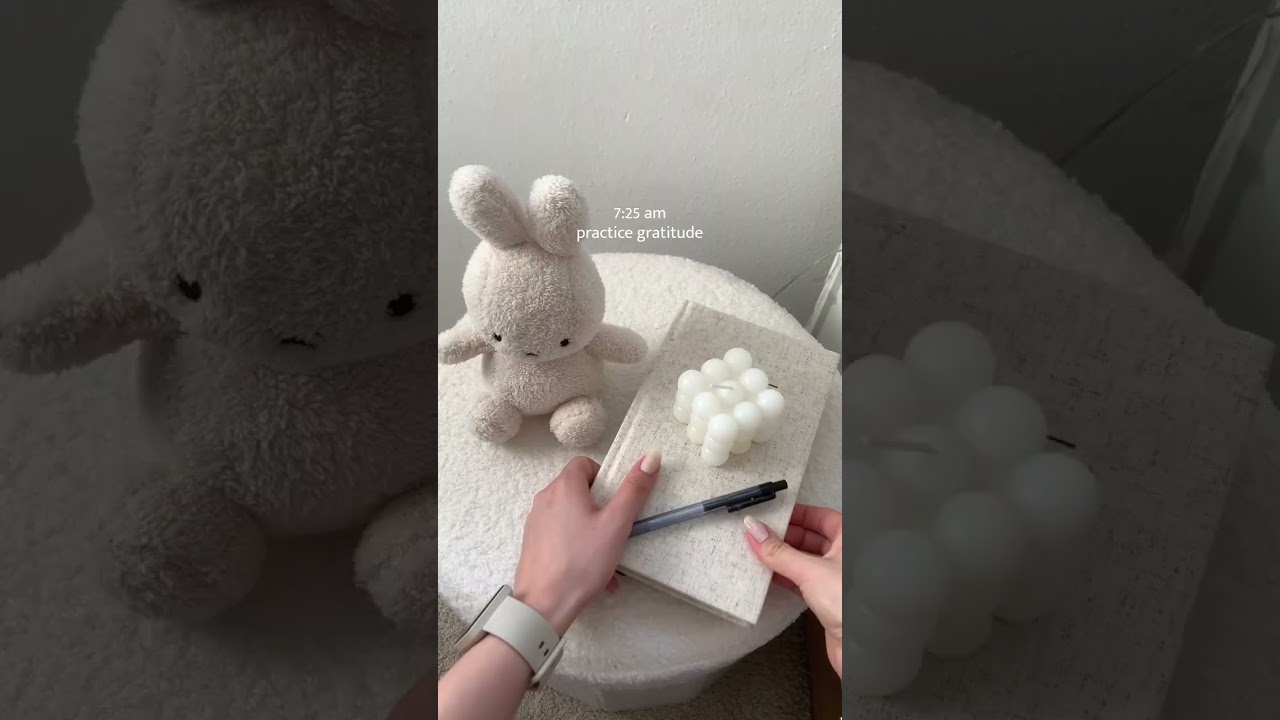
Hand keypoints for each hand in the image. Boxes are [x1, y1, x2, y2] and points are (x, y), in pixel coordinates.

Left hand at [512, 452, 661, 634]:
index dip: (605, 477)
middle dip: (602, 509)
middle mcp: (545, 499)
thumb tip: (651, 457)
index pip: (585, 464)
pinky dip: (578, 546)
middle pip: (578, 490)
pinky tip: (593, 574)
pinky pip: (561, 536)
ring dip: (593, 532)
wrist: (544, 604)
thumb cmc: (582, 561)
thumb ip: (634, 490)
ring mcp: (535, 521)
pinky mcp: (532, 543)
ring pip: (571, 516)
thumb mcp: (616, 524)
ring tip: (608, 560)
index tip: (617, 500)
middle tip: (616, 532)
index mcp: (564, 487)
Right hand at [743, 504, 842, 676]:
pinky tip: (769, 576)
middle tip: (760, 535)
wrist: (861, 646)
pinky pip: (803, 580)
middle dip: (785, 536)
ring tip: (759, 553)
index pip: (820, 516)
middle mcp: (844, 555)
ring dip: (784, 558)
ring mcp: (836, 577)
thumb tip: (755, 530)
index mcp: (848, 539)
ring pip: (806, 559)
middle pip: (811, 537)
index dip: (796, 514)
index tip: (772, 515)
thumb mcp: (809, 571)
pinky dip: (787, 576)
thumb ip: (778, 551)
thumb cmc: (849, 603)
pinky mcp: (827, 598)